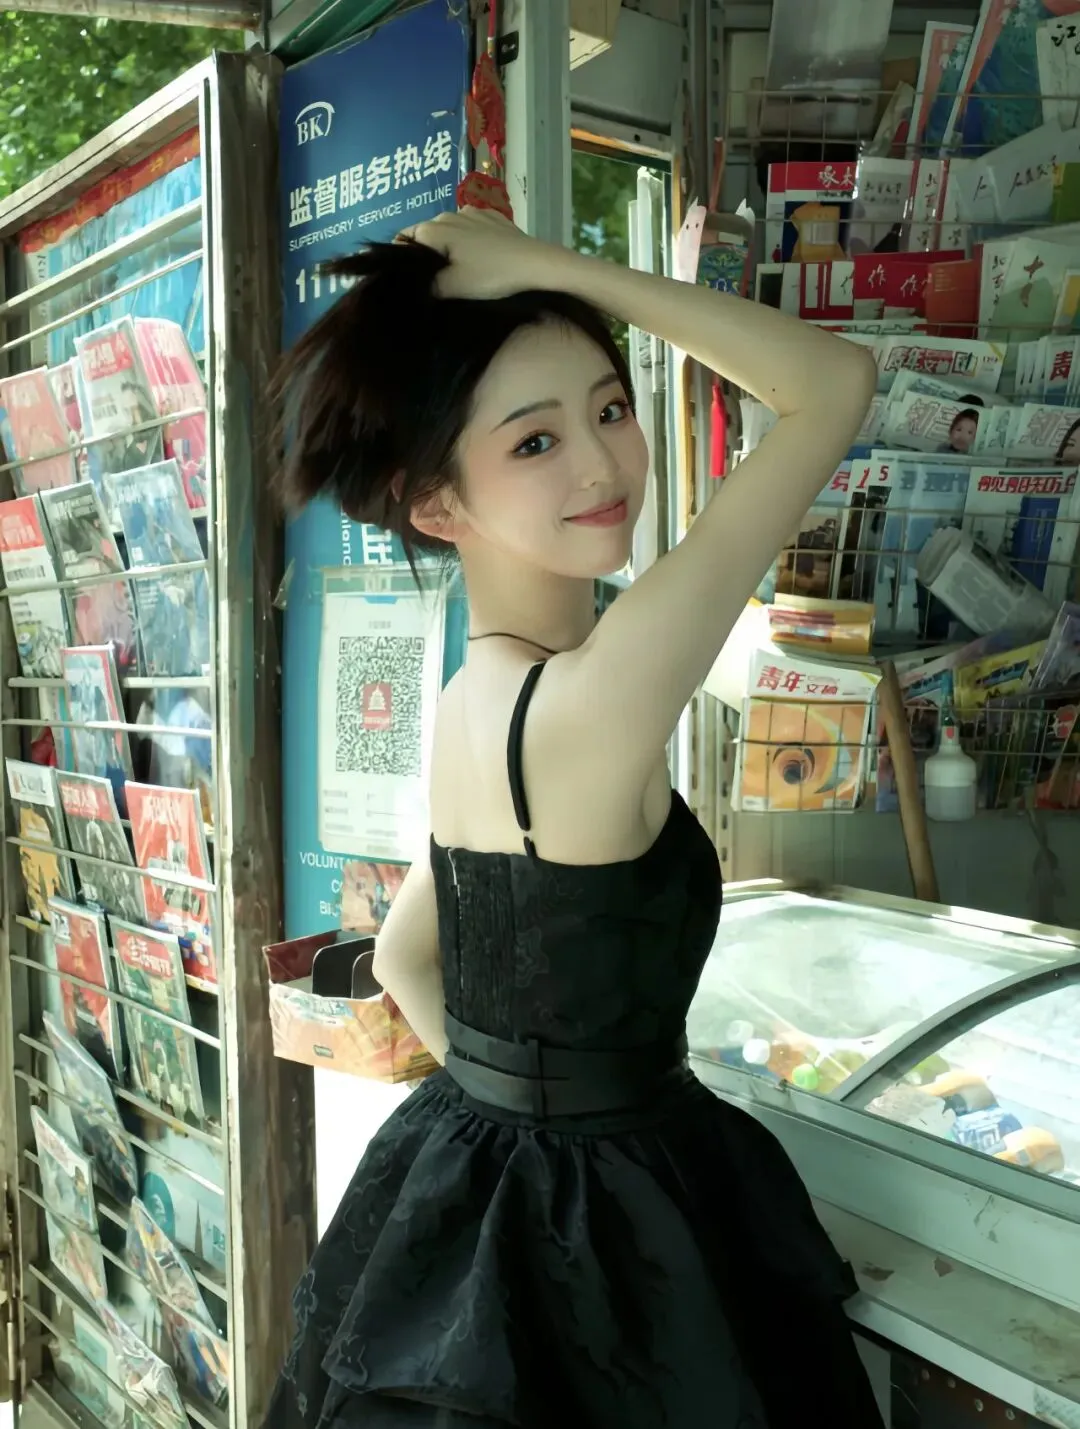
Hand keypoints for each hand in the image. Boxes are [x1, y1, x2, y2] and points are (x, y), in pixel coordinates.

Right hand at [397, 207, 562, 299]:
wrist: (535, 263)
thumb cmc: (490, 275)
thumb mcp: (453, 287)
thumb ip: (428, 287)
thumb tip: (416, 288)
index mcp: (434, 229)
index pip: (404, 238)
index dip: (402, 256)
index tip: (410, 276)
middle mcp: (449, 214)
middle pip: (427, 233)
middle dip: (426, 252)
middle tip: (434, 278)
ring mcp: (473, 213)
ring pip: (450, 229)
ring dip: (449, 245)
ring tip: (459, 269)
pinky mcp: (494, 217)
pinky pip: (472, 228)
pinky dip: (470, 240)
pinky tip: (481, 257)